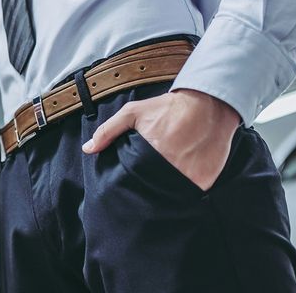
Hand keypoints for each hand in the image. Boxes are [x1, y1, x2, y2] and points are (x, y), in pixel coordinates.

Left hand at [82, 88, 240, 190]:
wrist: (208, 104)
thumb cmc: (167, 108)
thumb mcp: (133, 113)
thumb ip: (108, 131)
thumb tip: (88, 149)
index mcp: (150, 153)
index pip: (135, 178)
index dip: (133, 178)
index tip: (134, 174)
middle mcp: (171, 167)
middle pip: (153, 187)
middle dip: (149, 183)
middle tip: (153, 171)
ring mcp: (190, 176)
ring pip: (172, 192)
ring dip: (168, 186)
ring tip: (169, 171)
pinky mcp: (205, 180)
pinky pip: (192, 191)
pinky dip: (186, 185)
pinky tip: (185, 170)